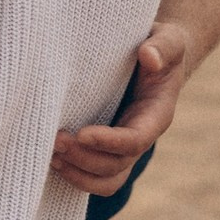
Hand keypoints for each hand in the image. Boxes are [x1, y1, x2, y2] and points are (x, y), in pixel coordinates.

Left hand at [50, 21, 189, 194]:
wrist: (154, 56)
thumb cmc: (159, 46)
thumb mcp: (168, 40)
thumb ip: (162, 46)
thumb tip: (148, 56)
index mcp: (156, 114)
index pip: (136, 140)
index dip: (109, 141)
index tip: (81, 133)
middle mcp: (142, 136)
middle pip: (117, 165)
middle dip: (85, 158)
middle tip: (55, 141)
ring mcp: (125, 146)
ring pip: (107, 179)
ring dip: (78, 173)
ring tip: (50, 156)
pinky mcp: (108, 146)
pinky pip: (96, 175)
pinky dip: (75, 174)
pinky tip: (52, 159)